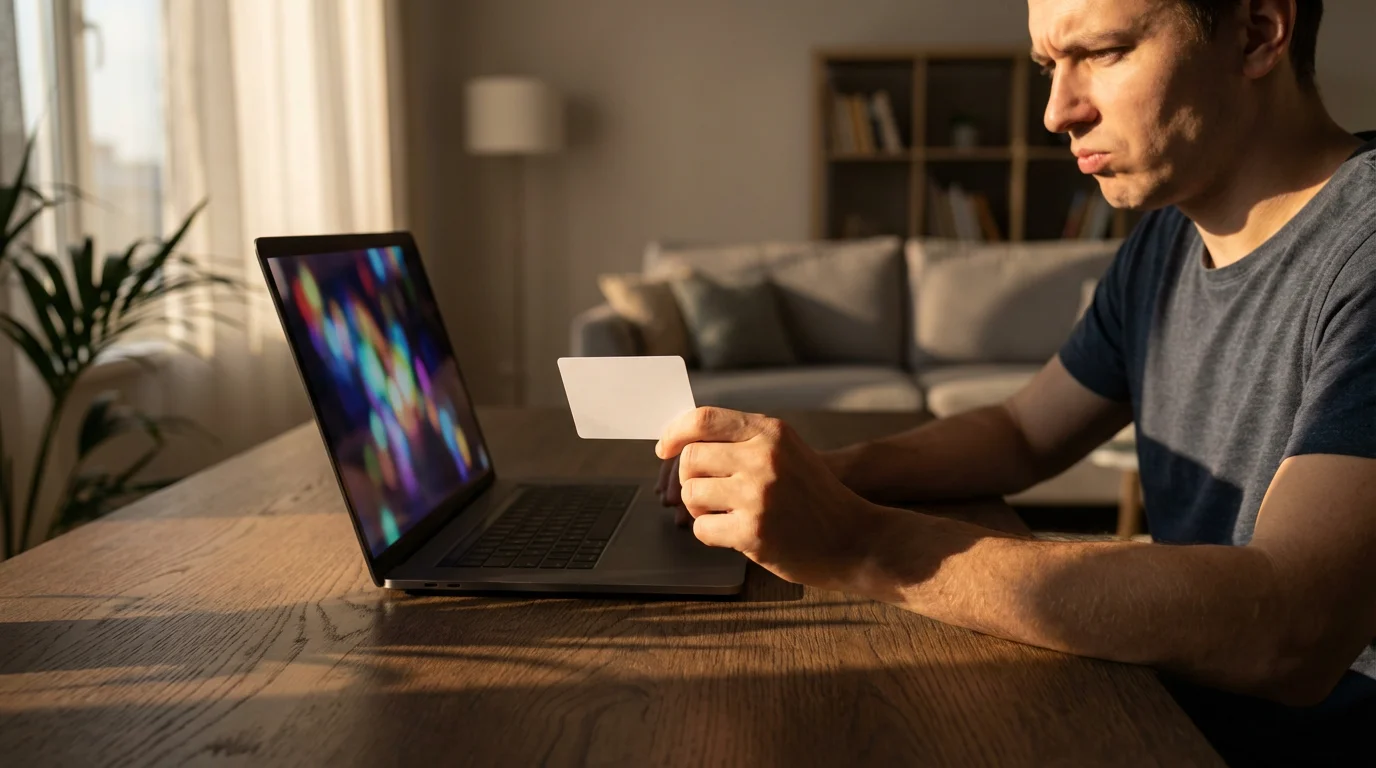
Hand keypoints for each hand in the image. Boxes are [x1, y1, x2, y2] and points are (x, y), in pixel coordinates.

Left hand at [655, 407, 883, 589]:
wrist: (857, 539)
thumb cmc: (816, 498)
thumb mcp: (788, 452)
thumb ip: (745, 441)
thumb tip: (683, 441)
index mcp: (771, 432)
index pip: (704, 419)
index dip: (675, 433)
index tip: (664, 449)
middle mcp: (763, 457)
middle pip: (690, 458)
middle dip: (689, 479)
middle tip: (707, 494)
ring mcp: (757, 495)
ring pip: (690, 493)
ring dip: (698, 507)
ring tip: (723, 514)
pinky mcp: (753, 532)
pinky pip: (701, 528)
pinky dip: (710, 533)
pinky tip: (734, 534)